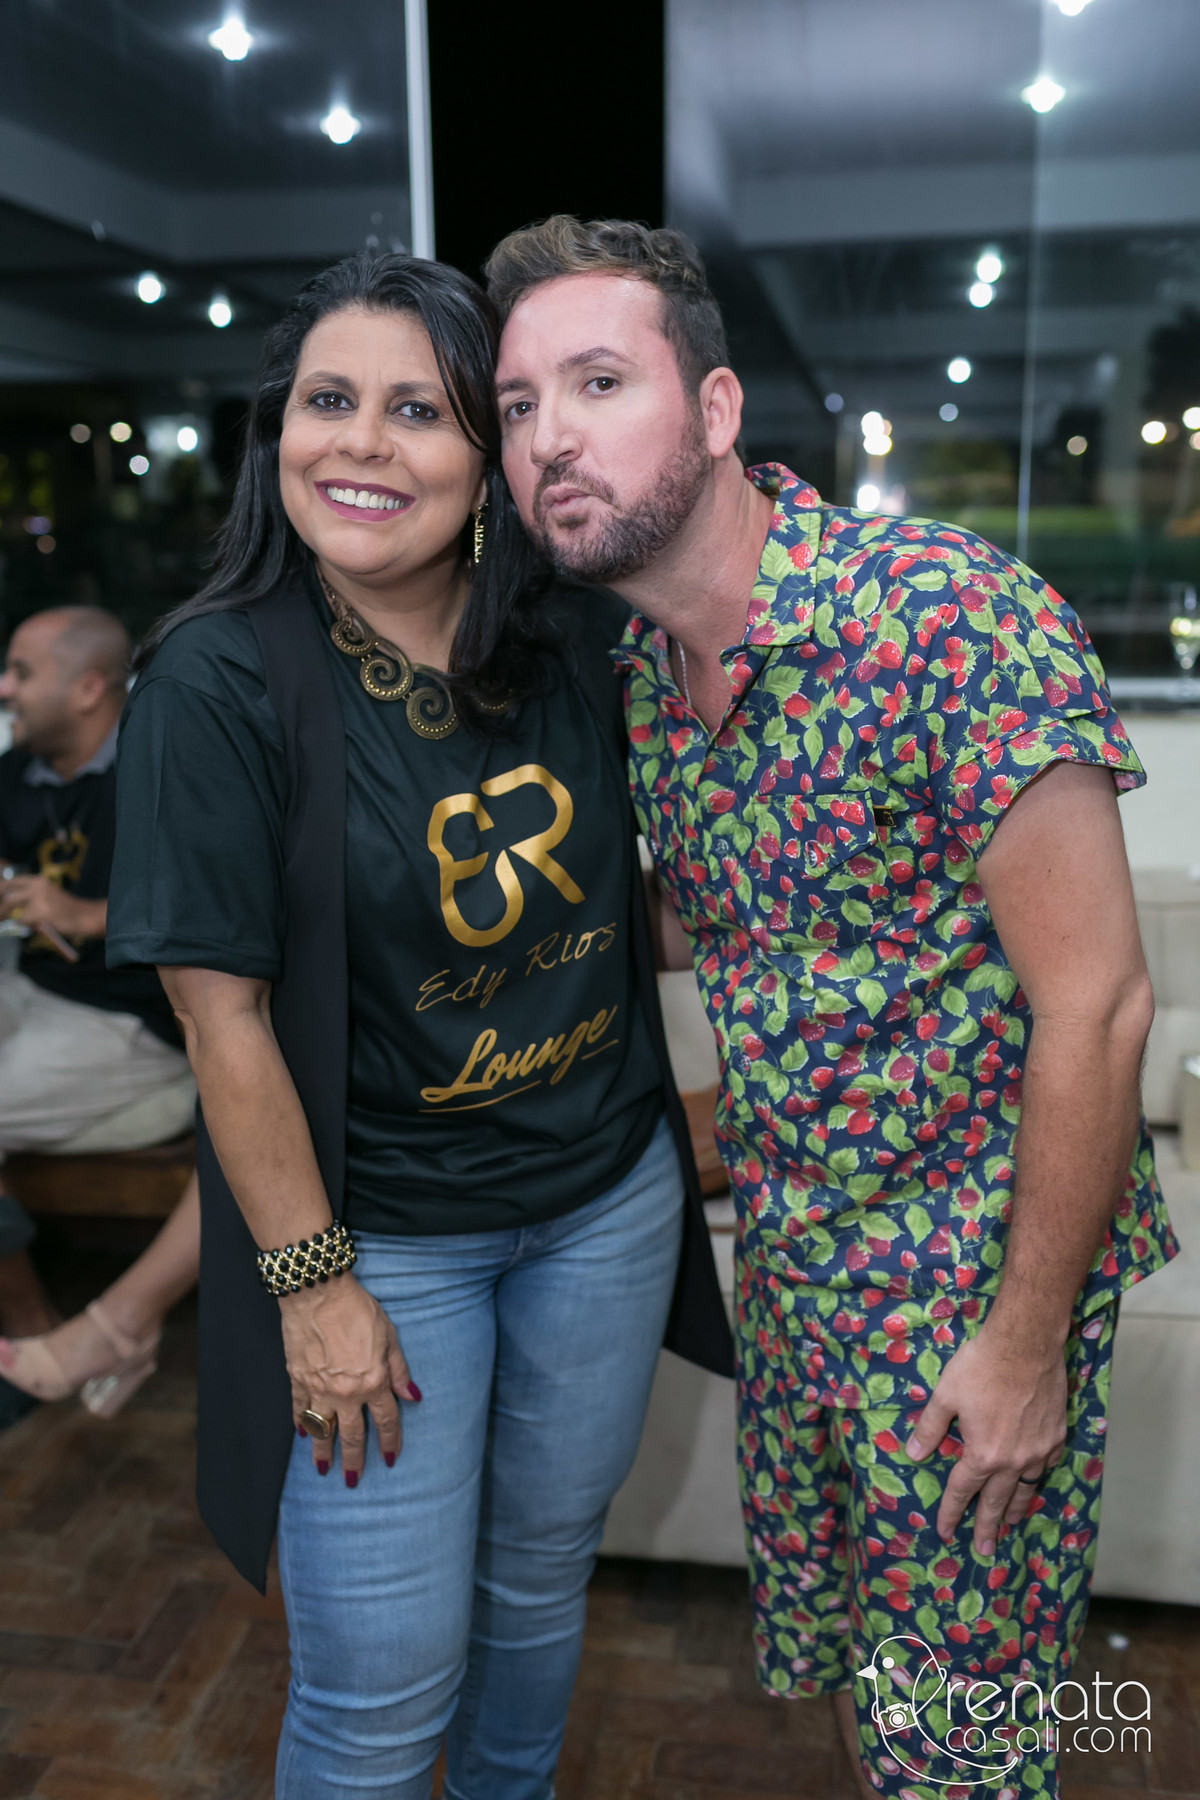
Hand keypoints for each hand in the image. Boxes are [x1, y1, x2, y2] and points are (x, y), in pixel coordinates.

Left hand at [0, 875, 102, 938]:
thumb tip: (7, 906)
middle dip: (1, 909)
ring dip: (21, 921)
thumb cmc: (66, 909)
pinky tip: (43, 925)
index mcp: (39, 881)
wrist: (84, 916)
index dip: (2, 888)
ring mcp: (38, 900)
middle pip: (9, 898)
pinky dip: (31, 927)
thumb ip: (30, 897)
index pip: (12, 882)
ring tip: (34, 924)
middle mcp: (37, 887)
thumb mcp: (47, 896)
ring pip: (17, 914)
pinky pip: (26, 923)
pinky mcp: (39, 914)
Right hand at [279, 1273, 418, 1486]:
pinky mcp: (297, 1379)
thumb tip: (412, 1397)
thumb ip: (400, 1370)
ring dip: (323, 1451)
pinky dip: (300, 1422)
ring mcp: (318, 1388)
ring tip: (324, 1469)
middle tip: (353, 1481)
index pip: (385, 1421)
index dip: (389, 1441)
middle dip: (354, 1460)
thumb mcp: (389, 1336)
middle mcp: (346, 1392)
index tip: (389, 1459)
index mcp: (373, 1382)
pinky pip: (299, 1408)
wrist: (318, 1293)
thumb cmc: (358, 1310)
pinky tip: (302, 1434)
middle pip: (351, 1435)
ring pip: (322, 1428)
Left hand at [905, 1324, 1067, 1555]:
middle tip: (985, 1548)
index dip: (951, 1513)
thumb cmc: (980, 1367)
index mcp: (982, 1454)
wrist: (1026, 1344)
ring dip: (1016, 1508)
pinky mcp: (1056, 1436)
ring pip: (1025, 1488)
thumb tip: (914, 1455)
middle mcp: (1012, 1461)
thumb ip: (930, 1429)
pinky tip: (1033, 1481)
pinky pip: (1046, 1466)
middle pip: (997, 1501)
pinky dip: (1038, 1477)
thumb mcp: (945, 1396)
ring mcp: (1038, 1450)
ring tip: (1010, 1523)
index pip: (962, 1491)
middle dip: (987, 1526)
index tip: (946, 1532)